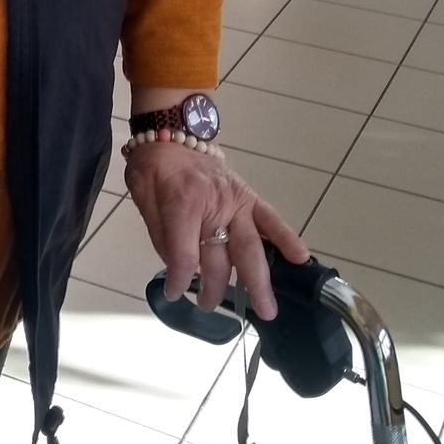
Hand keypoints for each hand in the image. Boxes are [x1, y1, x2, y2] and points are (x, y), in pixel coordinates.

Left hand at [125, 143, 308, 319]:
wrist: (172, 134)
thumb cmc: (153, 169)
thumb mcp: (143, 199)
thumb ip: (162, 237)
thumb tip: (179, 273)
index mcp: (181, 202)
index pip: (184, 252)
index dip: (179, 278)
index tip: (175, 293)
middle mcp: (214, 204)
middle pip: (222, 254)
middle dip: (220, 287)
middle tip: (212, 309)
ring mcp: (236, 201)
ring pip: (250, 245)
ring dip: (257, 279)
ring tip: (265, 308)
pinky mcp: (249, 199)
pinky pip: (272, 220)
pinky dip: (287, 239)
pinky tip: (300, 259)